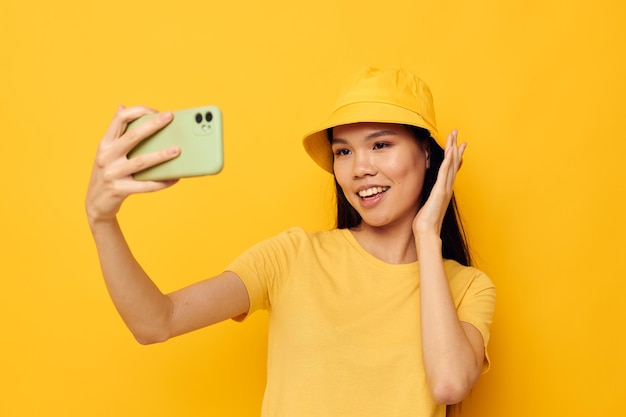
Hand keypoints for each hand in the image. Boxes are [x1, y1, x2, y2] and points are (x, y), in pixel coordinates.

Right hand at [85, 105, 179, 224]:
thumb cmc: (108, 174)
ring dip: (161, 155)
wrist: (95, 204)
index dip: (137, 111)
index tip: (155, 111)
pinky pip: (145, 186)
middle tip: (170, 117)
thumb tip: (122, 106)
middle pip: (132, 136)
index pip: (119, 118)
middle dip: (152, 125)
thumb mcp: (107, 153)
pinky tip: (175, 178)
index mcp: (105, 144)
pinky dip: (162, 182)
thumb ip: (117, 134)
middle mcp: (106, 156)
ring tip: (177, 150)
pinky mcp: (119, 190)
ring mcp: (112, 174)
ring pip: (141, 161)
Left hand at [413, 129, 465, 237]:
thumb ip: (429, 198)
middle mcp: (447, 188)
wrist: (427, 232)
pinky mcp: (441, 190)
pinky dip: (449, 160)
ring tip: (454, 136)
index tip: (457, 146)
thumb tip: (428, 196)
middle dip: (455, 147)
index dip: (455, 157)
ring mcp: (445, 188)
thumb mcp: (427, 206)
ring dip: (453, 149)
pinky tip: (451, 150)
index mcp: (444, 190)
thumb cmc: (425, 223)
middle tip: (457, 134)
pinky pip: (445, 172)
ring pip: (451, 164)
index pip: (451, 170)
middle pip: (453, 163)